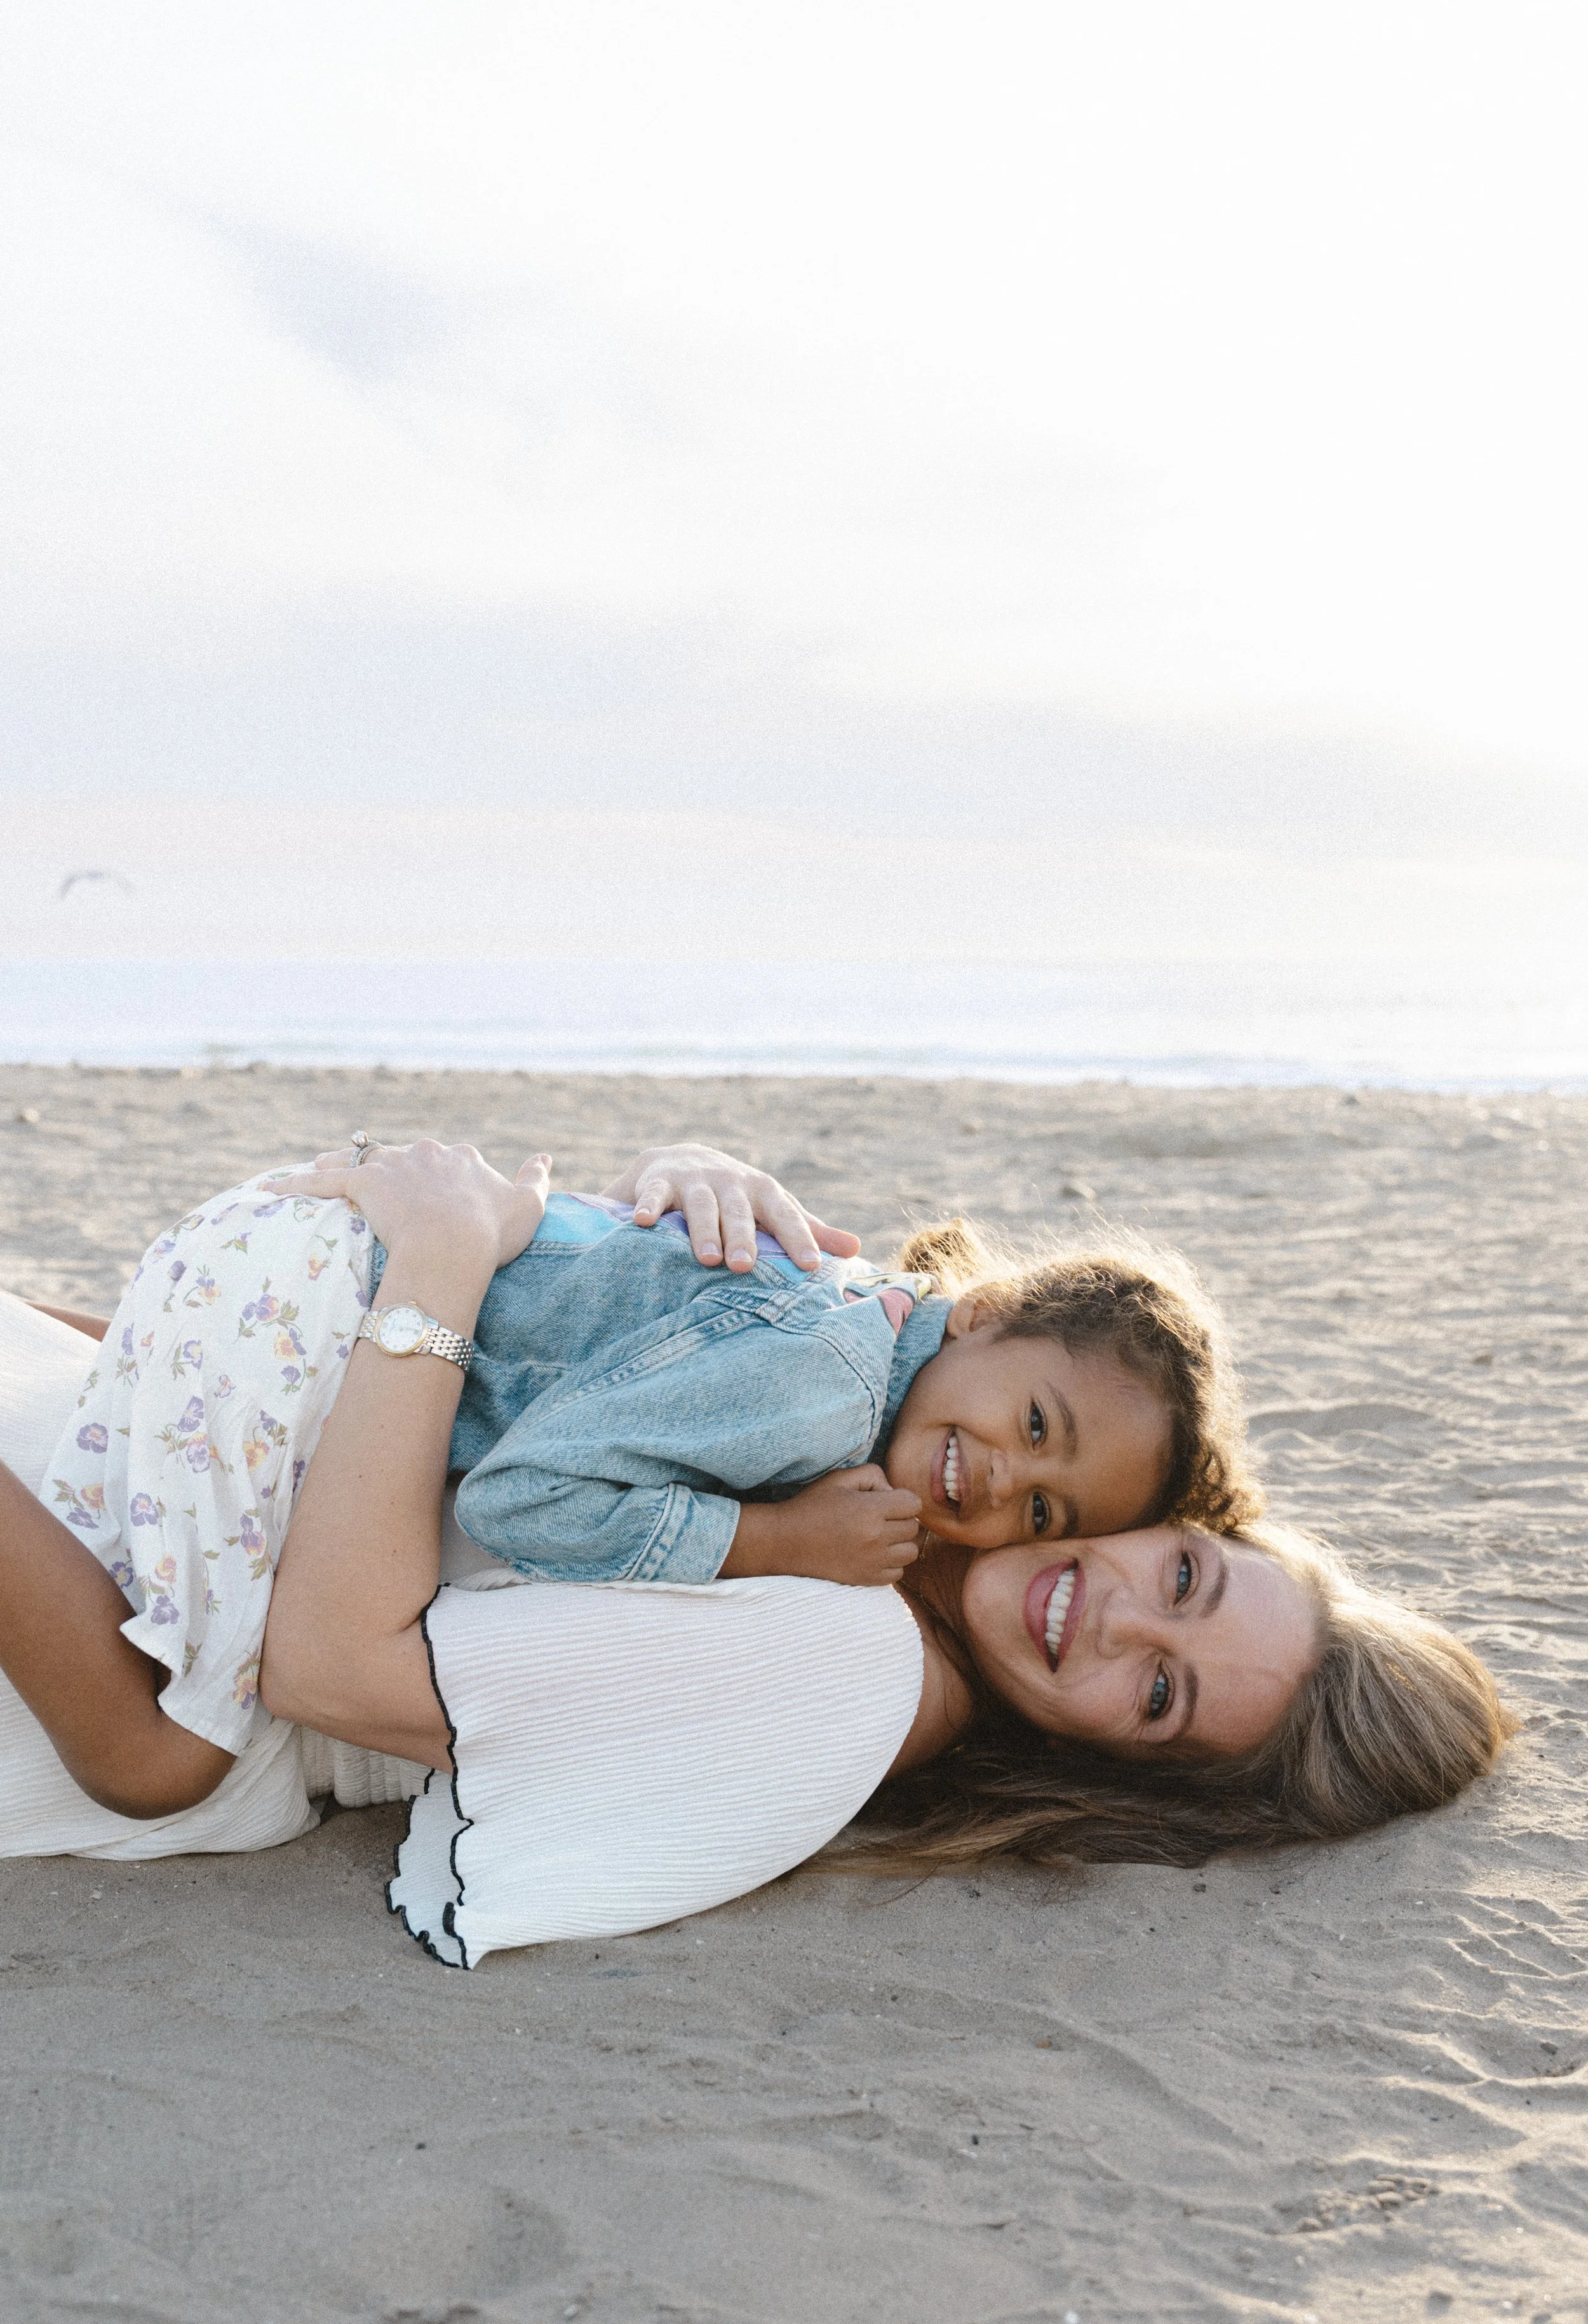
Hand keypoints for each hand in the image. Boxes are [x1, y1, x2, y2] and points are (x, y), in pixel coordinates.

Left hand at [266, 1141, 550, 1274]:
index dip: (439, 1177)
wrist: (453, 1246)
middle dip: (387, 1167)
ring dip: (339, 1163)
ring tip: (318, 1169)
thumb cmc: (492, 1234)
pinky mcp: (363, 1183)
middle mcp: (425, 1153)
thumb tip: (546, 1156)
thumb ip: (536, 1178)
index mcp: (462, 1159)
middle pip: (400, 1155)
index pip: (447, 1160)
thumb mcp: (527, 1207)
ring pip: (359, 1159)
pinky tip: (271, 1189)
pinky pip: (322, 1180)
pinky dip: (295, 1183)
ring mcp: (392, 1166)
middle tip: (374, 1187)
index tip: (432, 1193)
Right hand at [602, 1143, 862, 1272]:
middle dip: (743, 1237)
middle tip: (746, 1266)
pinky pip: (653, 1194)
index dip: (799, 1238)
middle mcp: (730, 1183)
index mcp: (762, 1191)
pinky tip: (643, 1222)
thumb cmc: (737, 1198)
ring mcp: (694, 1181)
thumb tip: (856, 1249)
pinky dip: (647, 1206)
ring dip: (703, 1230)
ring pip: (700, 1206)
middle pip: (739, 1212)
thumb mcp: (771, 1208)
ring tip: (707, 1258)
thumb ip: (808, 1229)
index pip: (785, 1215)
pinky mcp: (659, 1181)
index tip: (812, 1266)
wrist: (680, 1160)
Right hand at [721, 1466, 922, 1586]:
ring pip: (910, 1552)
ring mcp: (872, 1562)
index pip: (913, 1504)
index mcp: (871, 1510)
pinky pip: (897, 1574)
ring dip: (900, 1543)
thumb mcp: (839, 1478)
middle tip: (880, 1517)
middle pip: (913, 1528)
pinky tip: (874, 1554)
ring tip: (881, 1536)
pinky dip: (891, 1564)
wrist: (786, 1541)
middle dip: (901, 1519)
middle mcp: (876, 1538)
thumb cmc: (812, 1505)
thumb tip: (892, 1491)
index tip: (886, 1500)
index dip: (902, 1499)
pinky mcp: (866, 1579)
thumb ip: (872, 1475)